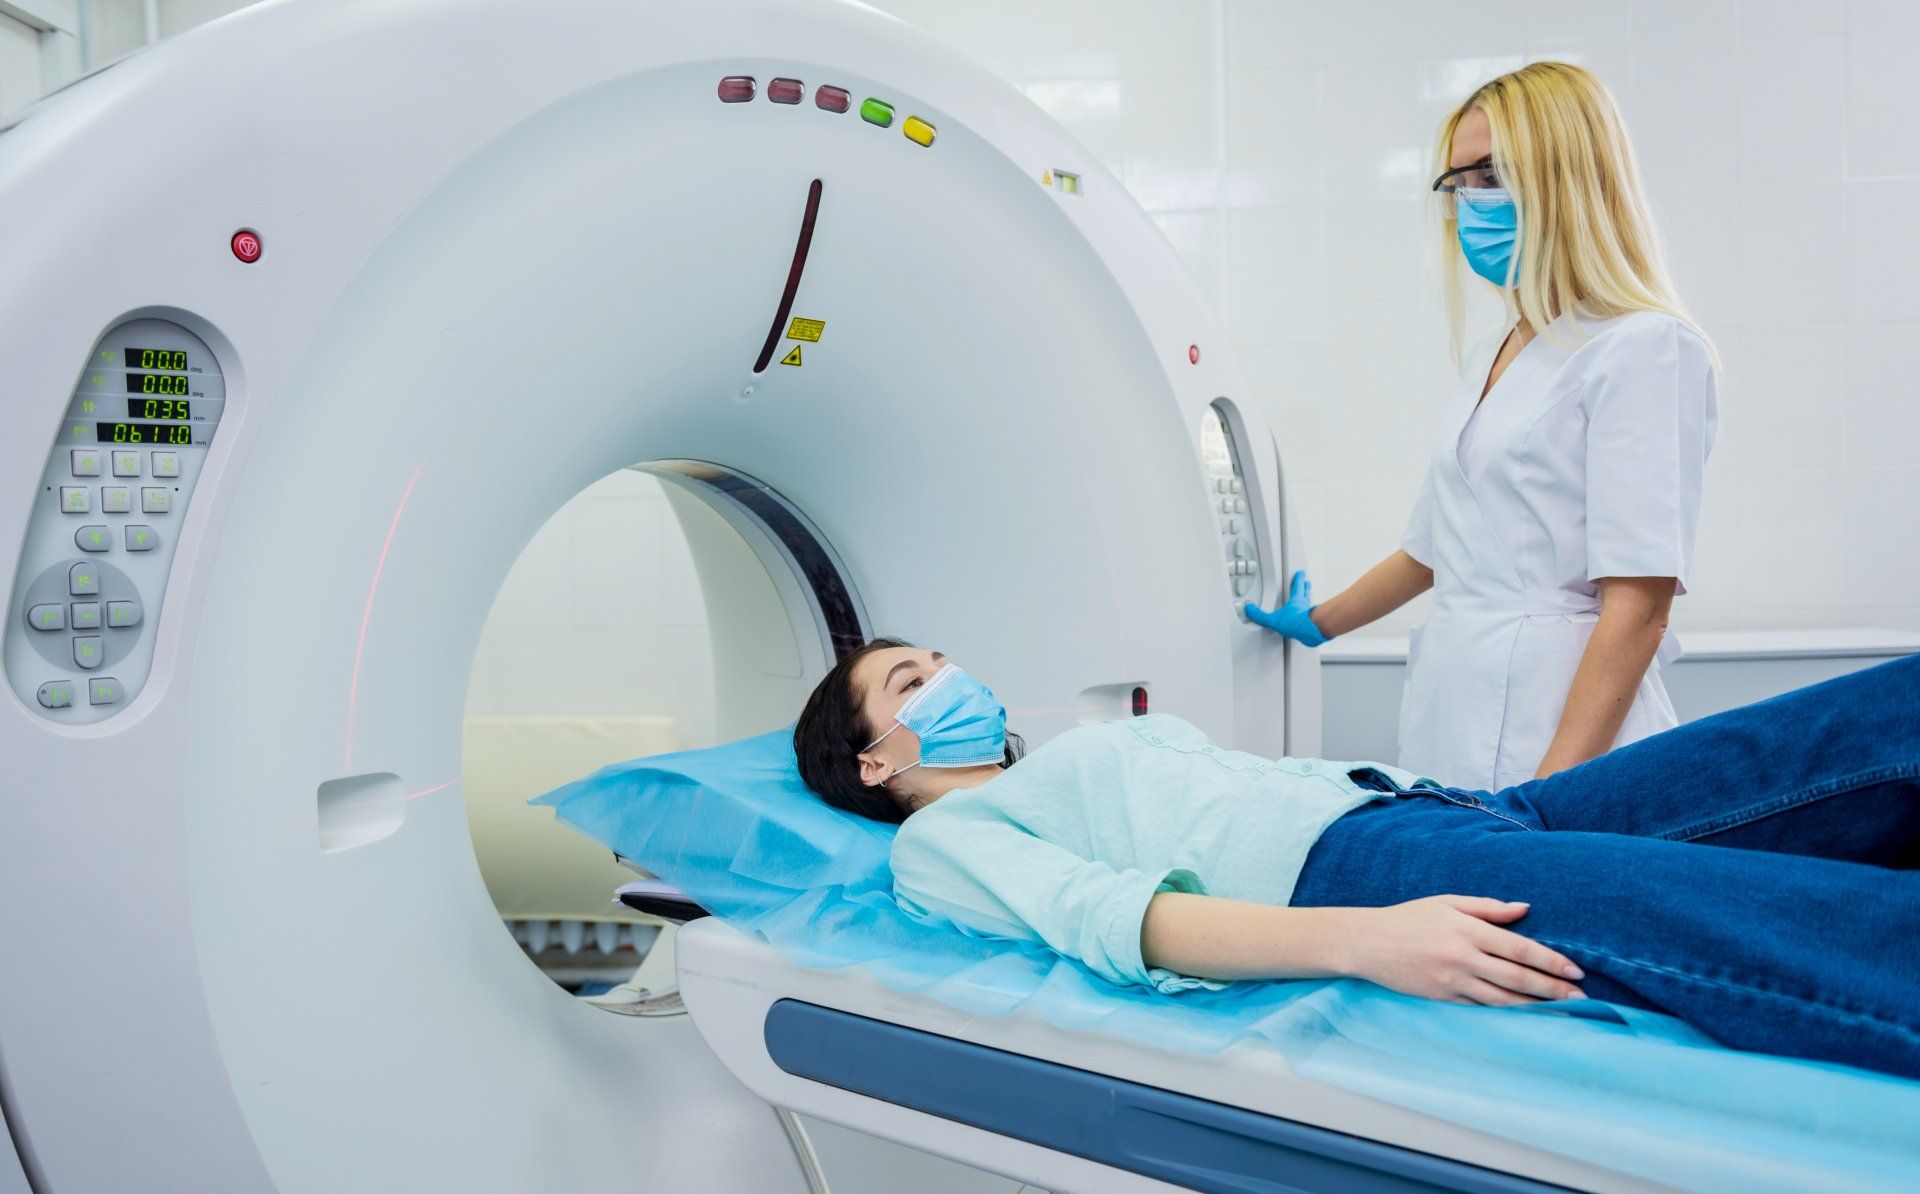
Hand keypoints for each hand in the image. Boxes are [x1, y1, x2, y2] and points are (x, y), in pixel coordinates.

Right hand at [1244, 570, 1328, 645]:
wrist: (1310, 632)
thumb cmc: (1296, 623)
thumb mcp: (1273, 619)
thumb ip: (1260, 615)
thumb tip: (1250, 609)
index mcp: (1296, 600)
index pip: (1298, 586)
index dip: (1299, 579)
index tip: (1300, 574)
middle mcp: (1305, 605)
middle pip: (1306, 592)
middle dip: (1306, 587)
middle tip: (1307, 583)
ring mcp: (1311, 613)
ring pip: (1310, 603)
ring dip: (1309, 599)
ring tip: (1308, 598)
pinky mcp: (1314, 623)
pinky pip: (1313, 616)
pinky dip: (1311, 614)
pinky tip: (1309, 619)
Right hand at [1337, 896, 1586, 1005]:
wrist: (1367, 943)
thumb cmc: (1409, 918)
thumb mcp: (1447, 902)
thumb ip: (1488, 908)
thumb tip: (1525, 910)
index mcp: (1467, 930)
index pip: (1520, 948)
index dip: (1552, 961)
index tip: (1576, 970)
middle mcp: (1463, 958)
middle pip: (1518, 977)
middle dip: (1554, 989)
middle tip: (1582, 997)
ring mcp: (1453, 982)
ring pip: (1503, 999)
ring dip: (1537, 1006)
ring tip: (1563, 1010)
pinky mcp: (1443, 998)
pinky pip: (1482, 1009)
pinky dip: (1507, 1013)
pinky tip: (1526, 1015)